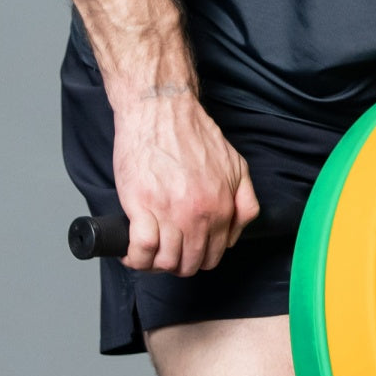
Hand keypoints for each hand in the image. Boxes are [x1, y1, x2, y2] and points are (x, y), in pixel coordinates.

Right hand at [112, 90, 259, 274]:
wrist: (160, 110)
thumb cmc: (193, 135)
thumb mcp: (236, 167)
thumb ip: (245, 202)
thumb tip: (234, 235)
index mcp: (222, 208)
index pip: (213, 255)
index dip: (198, 259)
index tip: (185, 253)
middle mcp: (198, 215)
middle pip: (190, 263)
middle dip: (177, 264)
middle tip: (165, 254)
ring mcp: (169, 213)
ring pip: (165, 261)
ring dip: (155, 264)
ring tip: (147, 254)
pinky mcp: (141, 206)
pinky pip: (141, 249)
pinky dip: (134, 258)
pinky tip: (130, 253)